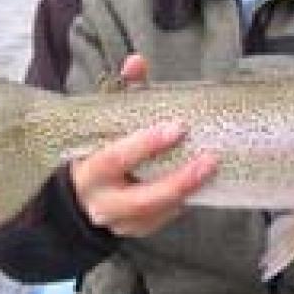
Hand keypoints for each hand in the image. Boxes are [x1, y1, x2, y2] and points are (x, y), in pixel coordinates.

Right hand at [70, 54, 218, 237]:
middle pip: (143, 197)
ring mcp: (119, 222)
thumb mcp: (105, 121)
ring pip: (157, 212)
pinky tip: (200, 184)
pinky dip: (183, 201)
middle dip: (178, 180)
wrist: (81, 194)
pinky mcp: (136, 231)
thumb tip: (136, 62)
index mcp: (90, 169)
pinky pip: (164, 219)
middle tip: (209, 159)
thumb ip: (122, 91)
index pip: (117, 158)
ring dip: (187, 191)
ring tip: (212, 168)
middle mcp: (102, 201)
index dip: (146, 145)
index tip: (178, 128)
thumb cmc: (98, 149)